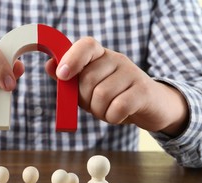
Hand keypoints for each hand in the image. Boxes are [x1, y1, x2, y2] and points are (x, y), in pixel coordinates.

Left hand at [45, 37, 188, 136]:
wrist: (152, 106)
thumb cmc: (114, 96)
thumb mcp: (89, 87)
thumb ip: (70, 78)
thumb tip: (49, 65)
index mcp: (101, 56)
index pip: (86, 45)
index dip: (72, 58)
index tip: (62, 75)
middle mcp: (117, 59)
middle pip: (88, 79)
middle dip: (85, 100)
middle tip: (95, 105)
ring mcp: (132, 73)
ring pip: (101, 95)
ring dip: (99, 112)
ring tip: (108, 111)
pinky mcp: (143, 90)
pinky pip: (117, 107)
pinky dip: (112, 117)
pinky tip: (118, 116)